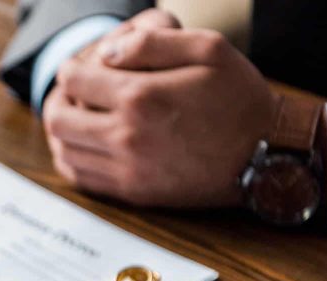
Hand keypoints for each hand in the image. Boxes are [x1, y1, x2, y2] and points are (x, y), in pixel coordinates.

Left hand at [42, 15, 277, 206]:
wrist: (268, 154)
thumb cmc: (240, 98)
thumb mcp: (208, 49)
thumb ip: (151, 42)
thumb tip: (105, 52)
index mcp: (140, 96)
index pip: (73, 80)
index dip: (73, 69)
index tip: (84, 69)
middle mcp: (126, 135)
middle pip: (58, 119)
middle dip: (60, 100)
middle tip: (74, 95)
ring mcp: (128, 168)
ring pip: (65, 151)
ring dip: (64, 131)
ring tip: (78, 118)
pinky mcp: (135, 192)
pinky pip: (82, 178)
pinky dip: (74, 160)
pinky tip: (86, 146)